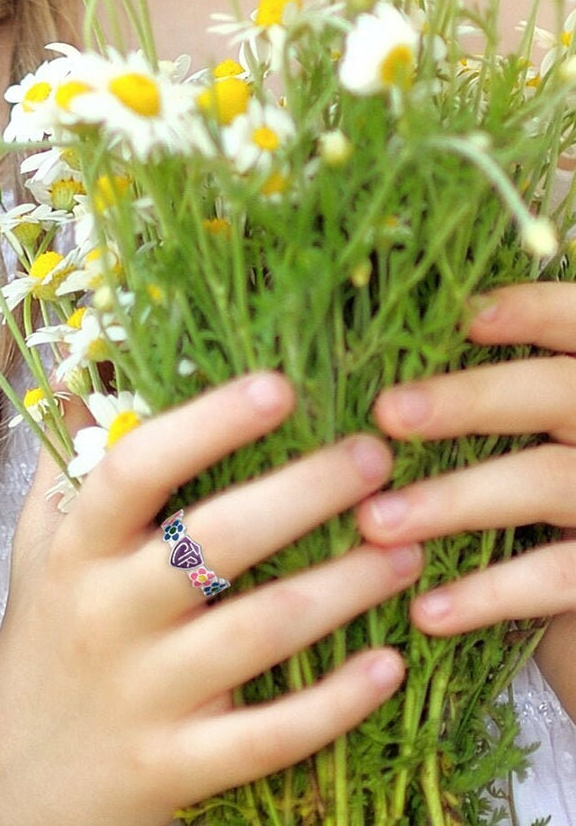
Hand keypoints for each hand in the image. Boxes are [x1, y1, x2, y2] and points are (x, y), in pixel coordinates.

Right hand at [0, 372, 421, 824]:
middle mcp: (106, 613)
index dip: (207, 423)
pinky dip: (337, 701)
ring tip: (407, 545)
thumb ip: (66, 456)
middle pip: (213, 541)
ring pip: (259, 631)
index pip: (136, 469)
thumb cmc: (42, 631)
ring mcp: (144, 693)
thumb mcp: (38, 540)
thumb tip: (82, 366)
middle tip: (374, 456)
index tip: (280, 386)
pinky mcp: (177, 763)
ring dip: (345, 585)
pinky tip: (389, 660)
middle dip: (304, 492)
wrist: (12, 770)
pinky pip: (270, 735)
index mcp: (77, 548)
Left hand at [357, 282, 575, 716]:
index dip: (531, 311)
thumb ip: (480, 400)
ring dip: (453, 501)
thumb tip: (367, 375)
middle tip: (388, 413)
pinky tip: (425, 611)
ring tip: (374, 523)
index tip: (464, 317)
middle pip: (554, 394)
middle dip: (469, 400)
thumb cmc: (526, 489)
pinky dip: (489, 595)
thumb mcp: (521, 430)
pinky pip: (560, 579)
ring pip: (547, 482)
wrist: (572, 585)